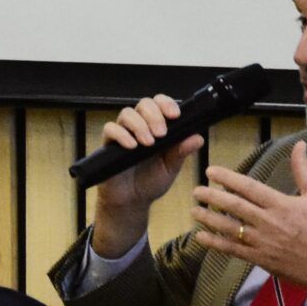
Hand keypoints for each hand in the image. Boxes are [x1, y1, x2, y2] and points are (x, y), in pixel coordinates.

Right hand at [91, 95, 205, 256]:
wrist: (132, 201)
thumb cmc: (151, 181)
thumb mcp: (171, 168)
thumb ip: (181, 152)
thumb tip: (197, 138)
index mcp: (156, 127)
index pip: (160, 103)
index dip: (167, 104)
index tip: (175, 115)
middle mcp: (139, 126)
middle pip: (144, 104)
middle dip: (154, 115)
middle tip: (161, 134)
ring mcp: (123, 134)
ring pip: (127, 113)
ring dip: (139, 125)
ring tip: (148, 143)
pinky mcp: (109, 145)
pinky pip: (110, 129)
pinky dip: (121, 135)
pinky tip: (132, 146)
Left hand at [191, 142, 306, 302]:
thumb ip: (302, 170)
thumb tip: (300, 145)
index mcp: (281, 204)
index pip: (249, 188)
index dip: (228, 178)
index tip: (211, 171)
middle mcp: (268, 222)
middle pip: (234, 206)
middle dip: (212, 197)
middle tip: (196, 190)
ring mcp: (262, 242)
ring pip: (229, 228)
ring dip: (209, 219)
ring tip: (194, 210)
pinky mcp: (259, 258)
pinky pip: (232, 249)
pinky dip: (215, 243)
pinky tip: (200, 236)